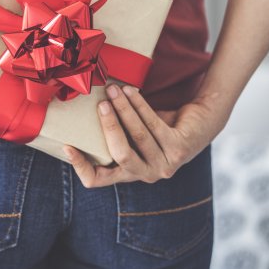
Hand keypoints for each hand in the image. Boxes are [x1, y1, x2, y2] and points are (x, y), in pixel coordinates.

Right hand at [64, 83, 222, 187]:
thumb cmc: (156, 126)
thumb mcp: (129, 134)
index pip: (98, 179)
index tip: (68, 145)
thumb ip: (111, 133)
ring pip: (138, 136)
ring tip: (113, 89)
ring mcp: (166, 164)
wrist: (200, 121)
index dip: (81, 166)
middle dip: (108, 127)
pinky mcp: (180, 148)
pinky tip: (130, 91)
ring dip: (123, 109)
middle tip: (99, 104)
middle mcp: (147, 174)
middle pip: (120, 155)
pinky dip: (140, 105)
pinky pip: (154, 125)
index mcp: (129, 173)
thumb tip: (76, 111)